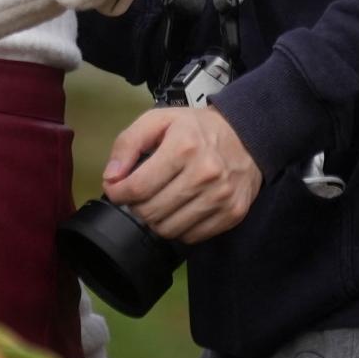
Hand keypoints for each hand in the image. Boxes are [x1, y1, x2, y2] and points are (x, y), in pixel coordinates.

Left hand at [103, 106, 260, 242]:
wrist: (246, 135)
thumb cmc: (198, 129)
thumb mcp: (159, 120)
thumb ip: (128, 143)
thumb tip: (111, 177)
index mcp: (184, 147)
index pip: (138, 187)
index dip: (118, 193)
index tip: (117, 190)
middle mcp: (205, 173)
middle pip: (151, 212)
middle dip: (136, 207)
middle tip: (140, 195)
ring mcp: (221, 196)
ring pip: (169, 229)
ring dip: (156, 220)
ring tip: (159, 202)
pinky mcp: (232, 213)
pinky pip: (192, 237)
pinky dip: (179, 228)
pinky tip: (180, 209)